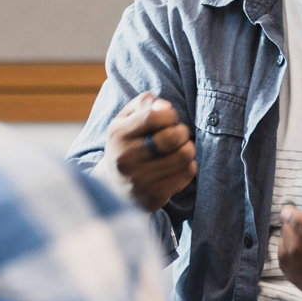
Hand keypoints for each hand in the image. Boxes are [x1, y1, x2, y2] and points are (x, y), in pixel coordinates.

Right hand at [104, 92, 196, 212]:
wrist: (113, 187)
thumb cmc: (126, 144)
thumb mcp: (126, 118)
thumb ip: (145, 104)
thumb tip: (165, 107)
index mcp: (118, 135)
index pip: (153, 117)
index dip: (170, 115)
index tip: (169, 119)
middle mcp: (126, 159)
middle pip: (172, 137)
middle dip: (182, 131)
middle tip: (178, 134)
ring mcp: (140, 180)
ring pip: (184, 156)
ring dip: (188, 148)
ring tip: (180, 148)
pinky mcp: (155, 196)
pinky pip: (187, 174)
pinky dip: (188, 165)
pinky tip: (177, 165)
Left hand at [278, 193, 301, 298]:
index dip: (299, 222)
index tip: (287, 210)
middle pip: (301, 250)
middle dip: (289, 230)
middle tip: (290, 217)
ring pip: (291, 261)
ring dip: (285, 240)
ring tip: (292, 229)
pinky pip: (288, 271)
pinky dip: (285, 254)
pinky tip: (294, 244)